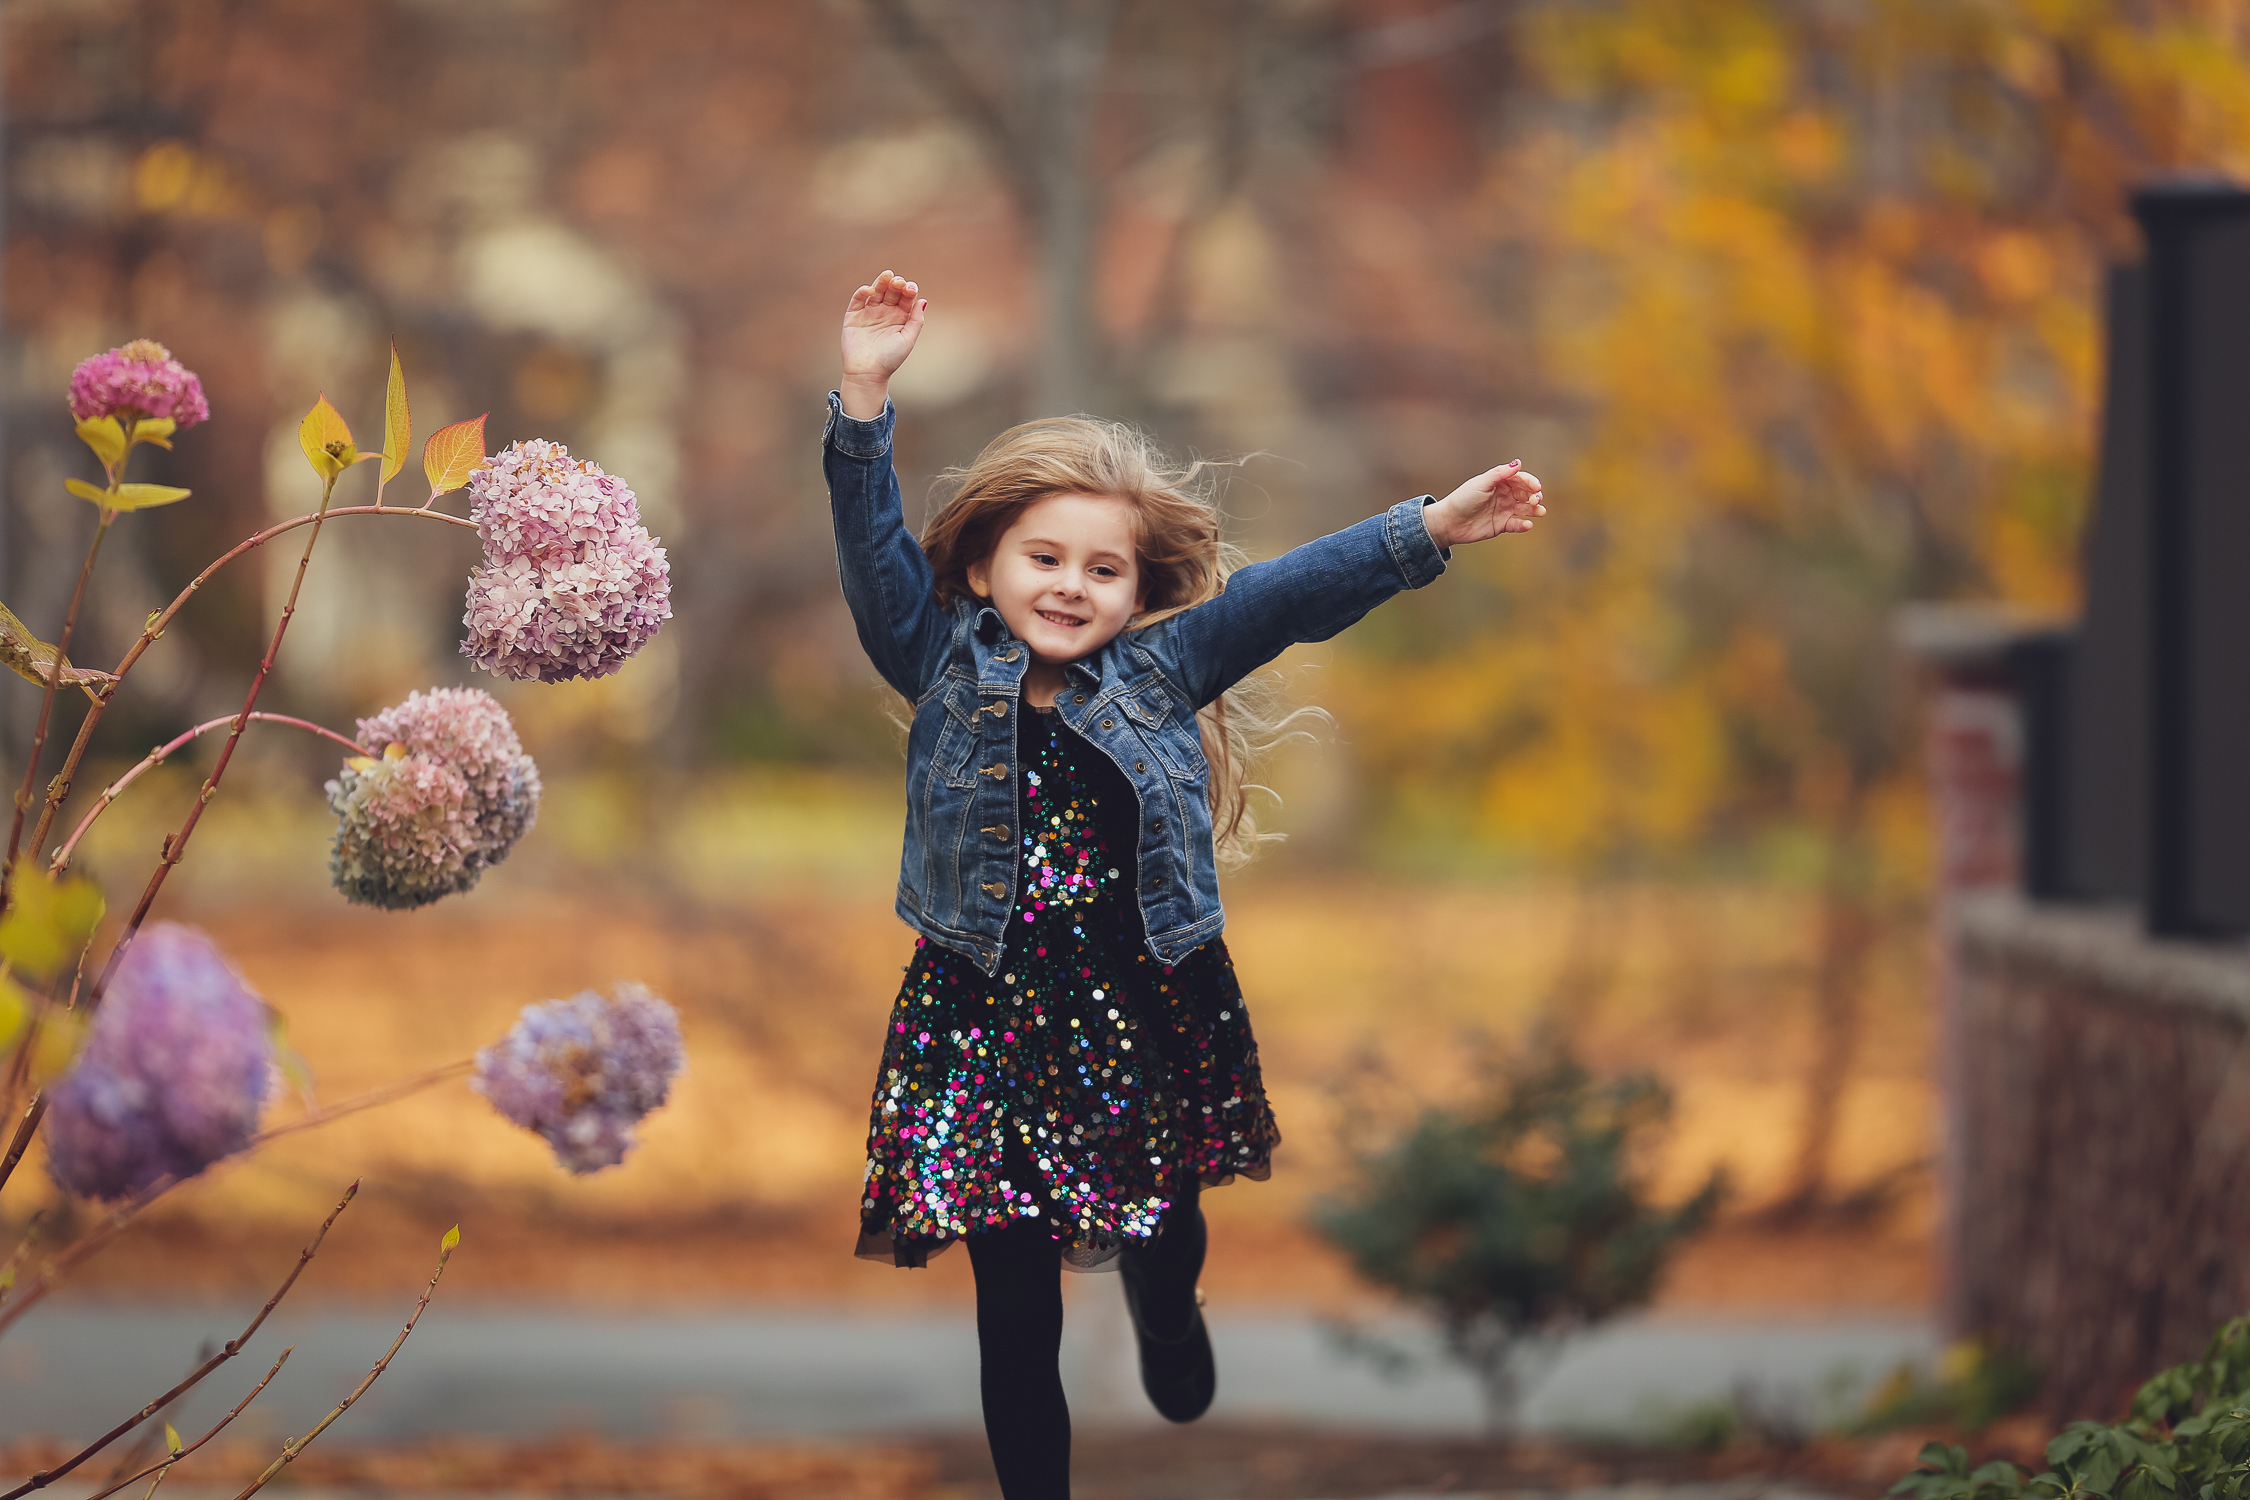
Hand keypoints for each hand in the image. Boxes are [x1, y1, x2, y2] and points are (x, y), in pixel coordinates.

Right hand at [840, 270, 926, 418]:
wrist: (868, 373)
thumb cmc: (890, 359)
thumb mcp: (908, 340)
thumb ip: (916, 320)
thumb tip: (923, 300)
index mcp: (900, 317)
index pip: (906, 298)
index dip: (909, 290)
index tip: (911, 288)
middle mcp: (885, 313)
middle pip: (891, 292)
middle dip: (896, 285)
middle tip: (899, 282)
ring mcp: (869, 313)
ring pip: (876, 292)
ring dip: (881, 282)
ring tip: (887, 275)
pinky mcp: (854, 316)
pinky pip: (858, 300)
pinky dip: (863, 292)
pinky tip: (870, 289)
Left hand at [1421, 460, 1545, 549]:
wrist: (1449, 522)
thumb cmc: (1463, 499)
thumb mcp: (1481, 483)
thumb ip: (1499, 474)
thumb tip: (1518, 463)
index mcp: (1500, 482)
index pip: (1521, 479)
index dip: (1531, 482)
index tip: (1536, 487)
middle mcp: (1505, 495)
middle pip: (1527, 494)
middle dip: (1535, 496)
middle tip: (1536, 500)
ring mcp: (1504, 511)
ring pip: (1526, 509)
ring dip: (1535, 510)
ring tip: (1540, 512)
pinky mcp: (1502, 525)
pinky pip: (1517, 525)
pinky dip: (1524, 525)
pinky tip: (1527, 525)